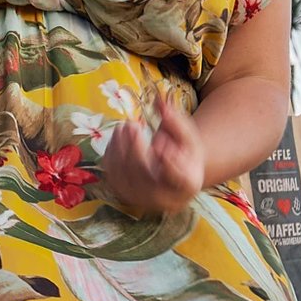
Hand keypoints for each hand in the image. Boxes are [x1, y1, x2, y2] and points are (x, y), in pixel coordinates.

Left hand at [102, 99, 205, 213]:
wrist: (173, 174)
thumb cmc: (184, 154)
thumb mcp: (188, 137)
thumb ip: (175, 121)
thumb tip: (160, 102)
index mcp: (187, 184)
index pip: (179, 179)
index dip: (170, 166)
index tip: (159, 145)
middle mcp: (164, 198)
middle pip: (146, 177)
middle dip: (135, 150)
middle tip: (131, 125)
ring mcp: (141, 198)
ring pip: (124, 177)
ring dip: (119, 148)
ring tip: (123, 127)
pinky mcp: (123, 194)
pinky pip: (112, 174)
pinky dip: (112, 153)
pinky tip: (117, 136)